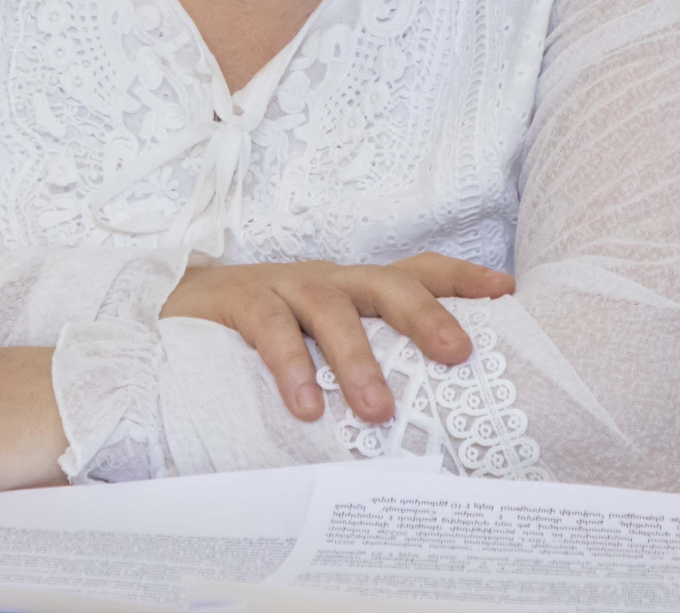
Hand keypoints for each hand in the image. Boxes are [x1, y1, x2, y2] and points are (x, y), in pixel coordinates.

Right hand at [160, 253, 514, 426]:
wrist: (173, 309)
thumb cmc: (262, 331)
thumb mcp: (319, 337)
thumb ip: (364, 354)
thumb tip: (424, 411)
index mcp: (352, 286)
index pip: (416, 269)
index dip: (462, 277)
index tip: (507, 292)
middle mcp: (326, 279)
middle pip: (387, 282)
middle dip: (427, 314)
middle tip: (459, 355)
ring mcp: (284, 285)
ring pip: (331, 308)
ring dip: (358, 359)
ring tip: (379, 410)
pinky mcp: (239, 299)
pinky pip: (269, 328)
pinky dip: (290, 367)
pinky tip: (303, 407)